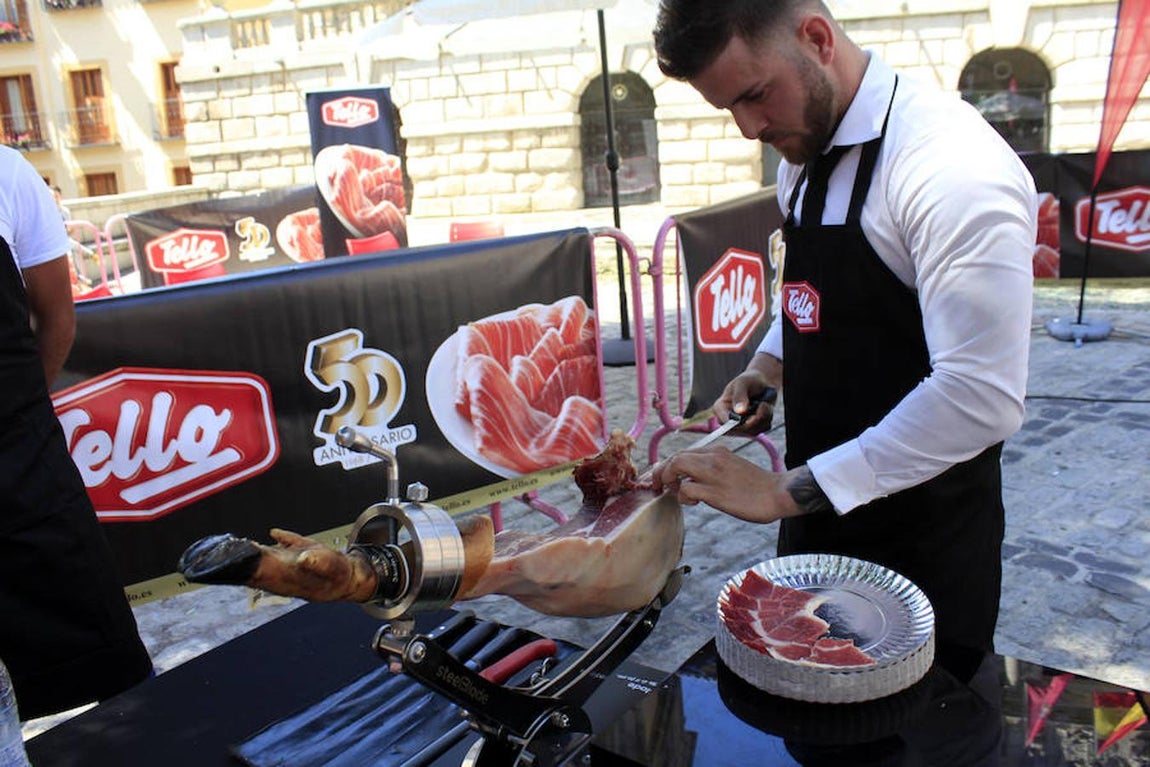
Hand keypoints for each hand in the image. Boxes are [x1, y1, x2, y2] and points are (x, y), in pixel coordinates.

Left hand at [651, 445, 804, 523]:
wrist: (778, 493)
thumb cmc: (756, 485)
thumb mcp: (731, 466)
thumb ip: (711, 467)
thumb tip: (689, 478)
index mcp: (717, 450)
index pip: (683, 452)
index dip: (667, 465)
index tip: (662, 477)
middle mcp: (713, 457)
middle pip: (675, 457)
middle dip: (660, 471)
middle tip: (658, 485)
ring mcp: (713, 474)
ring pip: (676, 466)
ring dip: (668, 480)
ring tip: (675, 492)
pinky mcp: (715, 492)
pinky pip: (686, 489)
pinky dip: (682, 496)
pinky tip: (692, 502)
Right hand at [713, 355, 780, 434]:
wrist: (762, 384)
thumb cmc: (749, 380)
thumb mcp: (743, 383)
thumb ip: (740, 396)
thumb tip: (740, 411)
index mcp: (721, 407)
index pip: (722, 420)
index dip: (733, 422)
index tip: (745, 415)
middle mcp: (729, 420)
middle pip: (739, 429)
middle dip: (754, 418)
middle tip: (763, 405)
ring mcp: (741, 426)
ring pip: (754, 430)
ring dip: (763, 416)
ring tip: (763, 403)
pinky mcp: (754, 428)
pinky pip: (763, 428)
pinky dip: (768, 418)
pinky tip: (765, 407)